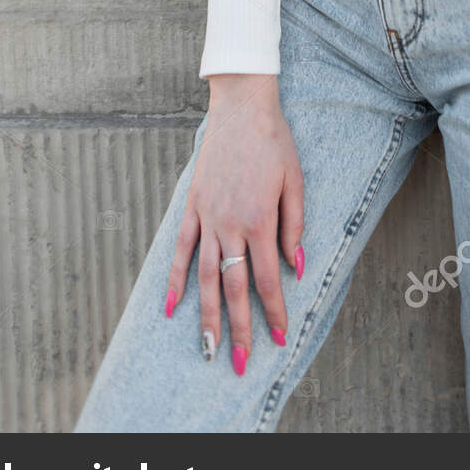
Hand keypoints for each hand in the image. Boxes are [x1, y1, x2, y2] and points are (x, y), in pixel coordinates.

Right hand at [164, 74, 303, 374]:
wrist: (241, 106)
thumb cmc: (274, 141)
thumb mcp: (294, 180)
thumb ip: (294, 225)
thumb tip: (297, 266)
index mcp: (259, 219)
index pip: (267, 278)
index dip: (273, 311)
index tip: (278, 338)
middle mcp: (229, 224)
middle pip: (232, 287)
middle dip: (239, 328)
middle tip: (242, 362)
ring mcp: (207, 216)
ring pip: (203, 276)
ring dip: (205, 316)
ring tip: (208, 349)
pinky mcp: (192, 206)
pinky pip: (181, 249)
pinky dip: (176, 280)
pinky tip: (172, 307)